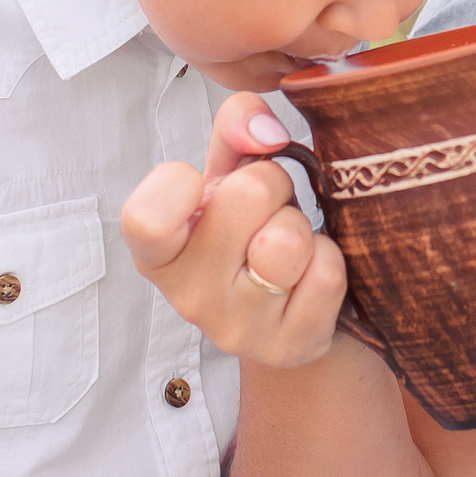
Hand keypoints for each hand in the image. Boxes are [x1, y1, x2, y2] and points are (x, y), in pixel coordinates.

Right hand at [121, 92, 348, 366]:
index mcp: (159, 251)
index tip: (198, 182)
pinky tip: (311, 273)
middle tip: (269, 211)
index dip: (176, 185)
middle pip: (244, 197)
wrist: (293, 310)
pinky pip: (325, 274)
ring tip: (290, 243)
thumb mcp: (233, 174)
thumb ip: (235, 129)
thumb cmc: (253, 230)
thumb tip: (264, 128)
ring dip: (303, 227)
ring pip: (287, 240)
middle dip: (273, 186)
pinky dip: (330, 259)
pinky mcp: (288, 347)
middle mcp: (187, 296)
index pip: (145, 218)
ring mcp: (237, 328)